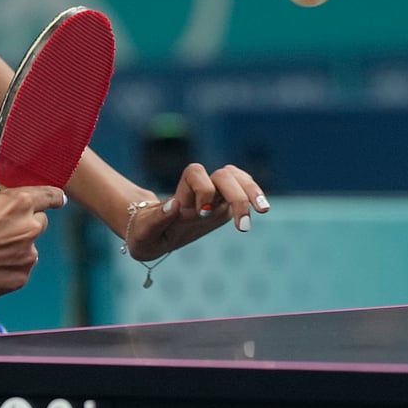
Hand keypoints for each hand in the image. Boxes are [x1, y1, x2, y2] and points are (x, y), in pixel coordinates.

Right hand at [0, 172, 66, 305]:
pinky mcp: (19, 279)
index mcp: (18, 202)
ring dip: (16, 246)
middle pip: (39, 221)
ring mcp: (26, 257)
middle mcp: (28, 229)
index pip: (52, 195)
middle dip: (24, 221)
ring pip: (29, 246)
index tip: (49, 199)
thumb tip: (13, 173)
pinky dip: (8, 266)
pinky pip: (20, 267)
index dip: (49, 197)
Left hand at [124, 163, 268, 261]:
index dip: (202, 189)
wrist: (150, 235)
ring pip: (238, 179)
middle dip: (237, 197)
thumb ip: (156, 219)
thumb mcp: (144, 231)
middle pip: (224, 175)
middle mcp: (199, 191)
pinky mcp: (224, 206)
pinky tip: (261, 207)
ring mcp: (214, 198)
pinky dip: (254, 193)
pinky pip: (243, 189)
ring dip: (252, 191)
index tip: (200, 214)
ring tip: (263, 210)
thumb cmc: (145, 232)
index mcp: (181, 195)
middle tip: (243, 227)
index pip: (195, 173)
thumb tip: (174, 205)